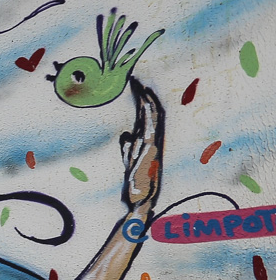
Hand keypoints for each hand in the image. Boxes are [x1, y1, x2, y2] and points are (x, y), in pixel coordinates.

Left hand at [120, 81, 165, 209]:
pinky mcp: (151, 150)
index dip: (142, 102)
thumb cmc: (135, 183)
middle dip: (145, 97)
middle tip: (137, 80)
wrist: (140, 199)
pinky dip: (149, 115)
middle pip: (150, 114)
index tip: (137, 88)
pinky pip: (151, 128)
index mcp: (147, 142)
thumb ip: (128, 148)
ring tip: (142, 86)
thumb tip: (126, 135)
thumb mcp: (129, 162)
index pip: (145, 118)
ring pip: (153, 118)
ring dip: (147, 102)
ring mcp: (153, 144)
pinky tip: (145, 104)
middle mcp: (152, 141)